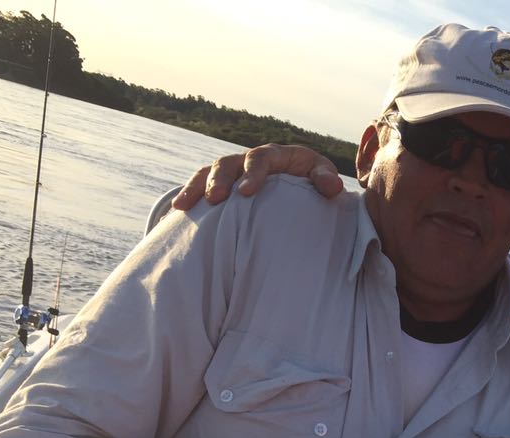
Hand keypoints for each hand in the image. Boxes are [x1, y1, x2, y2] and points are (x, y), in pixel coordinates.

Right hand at [171, 144, 342, 210]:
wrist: (300, 183)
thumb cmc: (312, 180)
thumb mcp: (322, 176)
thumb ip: (326, 179)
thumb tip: (333, 188)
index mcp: (276, 155)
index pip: (262, 158)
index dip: (253, 173)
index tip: (246, 192)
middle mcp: (250, 159)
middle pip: (229, 163)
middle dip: (220, 180)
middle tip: (215, 199)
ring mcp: (233, 171)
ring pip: (209, 172)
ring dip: (197, 187)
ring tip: (186, 206)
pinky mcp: (222, 183)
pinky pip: (200, 184)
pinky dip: (188, 195)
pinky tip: (177, 211)